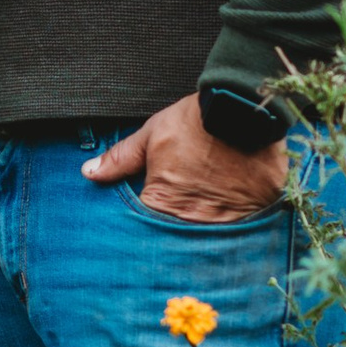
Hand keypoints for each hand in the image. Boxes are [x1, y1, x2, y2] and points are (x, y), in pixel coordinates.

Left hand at [83, 93, 287, 221]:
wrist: (244, 108)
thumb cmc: (195, 121)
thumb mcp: (153, 135)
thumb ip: (121, 159)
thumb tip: (89, 173)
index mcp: (164, 204)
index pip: (148, 230)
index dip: (150, 224)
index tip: (154, 216)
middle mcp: (194, 220)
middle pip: (181, 238)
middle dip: (178, 232)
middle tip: (185, 212)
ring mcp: (228, 221)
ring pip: (212, 238)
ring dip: (208, 228)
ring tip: (211, 210)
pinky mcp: (256, 214)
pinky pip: (244, 229)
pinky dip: (237, 222)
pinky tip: (235, 207)